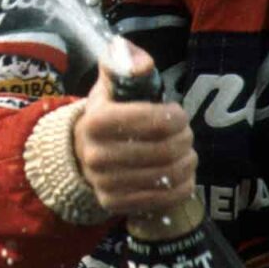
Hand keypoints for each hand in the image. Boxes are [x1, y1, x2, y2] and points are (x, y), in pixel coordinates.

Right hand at [72, 42, 196, 215]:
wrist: (81, 151)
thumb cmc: (107, 113)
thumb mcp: (111, 83)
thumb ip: (125, 63)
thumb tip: (142, 64)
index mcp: (95, 122)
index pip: (153, 121)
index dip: (176, 116)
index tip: (178, 114)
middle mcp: (95, 155)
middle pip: (164, 150)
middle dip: (185, 139)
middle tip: (187, 134)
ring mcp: (104, 183)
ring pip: (167, 175)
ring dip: (187, 162)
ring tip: (186, 153)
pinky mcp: (115, 204)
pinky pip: (164, 199)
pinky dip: (183, 185)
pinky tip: (182, 174)